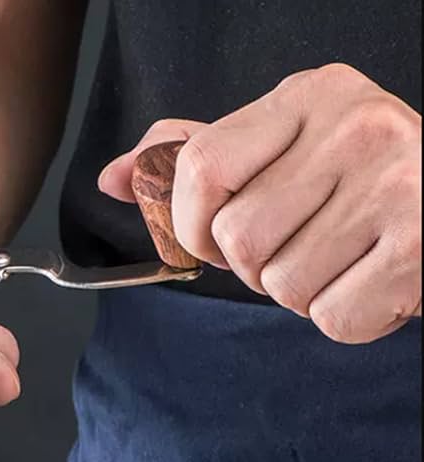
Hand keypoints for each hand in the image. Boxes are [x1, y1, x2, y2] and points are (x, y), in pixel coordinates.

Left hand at [99, 63, 421, 342]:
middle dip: (253, 266)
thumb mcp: (279, 150)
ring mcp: (396, 186)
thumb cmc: (353, 186)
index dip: (190, 225)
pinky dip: (341, 317)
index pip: (200, 169)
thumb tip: (115, 178)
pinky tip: (368, 280)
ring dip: (298, 293)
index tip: (212, 239)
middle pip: (238, 239)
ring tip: (338, 260)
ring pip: (282, 285)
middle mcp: (357, 129)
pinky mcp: (420, 247)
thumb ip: (200, 161)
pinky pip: (331, 317)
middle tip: (297, 247)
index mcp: (309, 97)